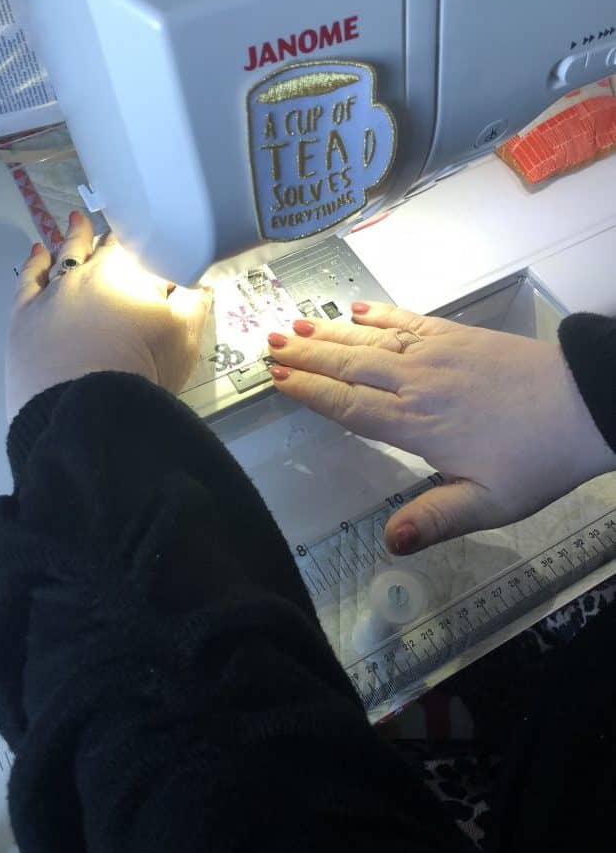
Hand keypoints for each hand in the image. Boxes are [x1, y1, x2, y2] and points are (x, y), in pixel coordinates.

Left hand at [6, 212, 210, 420]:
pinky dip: (34, 264)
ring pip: (63, 257)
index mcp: (126, 272)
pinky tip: (39, 254)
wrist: (86, 409)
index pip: (135, 246)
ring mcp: (51, 293)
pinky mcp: (24, 317)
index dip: (143, 241)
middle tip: (111, 226)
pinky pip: (28, 281)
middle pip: (99, 249)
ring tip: (76, 224)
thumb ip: (194, 304)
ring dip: (72, 240)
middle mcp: (86, 273)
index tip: (147, 238)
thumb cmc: (142, 368)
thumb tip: (200, 281)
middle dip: (108, 238)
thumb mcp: (184, 337)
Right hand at [267, 303, 614, 554]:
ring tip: (294, 325)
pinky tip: (356, 311)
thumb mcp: (491, 504)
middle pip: (351, 368)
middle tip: (269, 344)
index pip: (350, 407)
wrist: (587, 404)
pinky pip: (407, 321)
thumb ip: (436, 519)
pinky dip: (378, 315)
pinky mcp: (457, 336)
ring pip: (371, 341)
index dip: (311, 394)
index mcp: (417, 425)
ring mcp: (437, 353)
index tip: (278, 380)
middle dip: (307, 356)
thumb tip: (388, 542)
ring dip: (330, 334)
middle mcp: (417, 383)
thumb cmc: (536, 460)